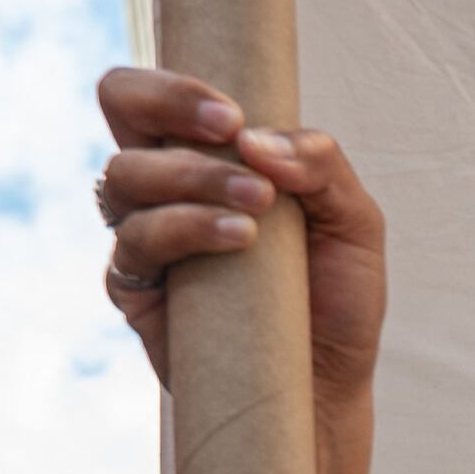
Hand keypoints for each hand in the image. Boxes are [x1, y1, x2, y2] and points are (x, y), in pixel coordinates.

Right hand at [96, 68, 386, 402]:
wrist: (326, 389)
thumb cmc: (336, 300)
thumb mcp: (355, 222)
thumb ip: (321, 165)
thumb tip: (255, 141)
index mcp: (209, 152)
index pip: (161, 88)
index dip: (176, 84)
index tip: (233, 117)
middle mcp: (167, 185)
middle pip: (120, 105)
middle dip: (171, 106)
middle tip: (233, 134)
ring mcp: (146, 236)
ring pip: (123, 176)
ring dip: (191, 179)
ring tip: (256, 210)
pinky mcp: (137, 292)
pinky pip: (132, 246)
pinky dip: (183, 231)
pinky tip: (237, 242)